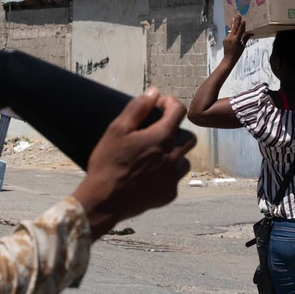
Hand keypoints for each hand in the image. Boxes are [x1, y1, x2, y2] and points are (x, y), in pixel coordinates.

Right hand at [72, 88, 195, 239]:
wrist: (105, 201)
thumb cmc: (108, 162)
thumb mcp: (117, 129)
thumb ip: (137, 108)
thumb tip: (153, 92)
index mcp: (161, 138)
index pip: (178, 111)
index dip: (170, 103)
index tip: (159, 105)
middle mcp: (173, 156)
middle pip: (189, 137)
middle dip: (177, 130)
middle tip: (158, 132)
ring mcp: (173, 177)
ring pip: (184, 159)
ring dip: (173, 154)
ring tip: (154, 156)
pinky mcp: (169, 194)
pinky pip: (175, 178)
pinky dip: (166, 173)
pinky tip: (149, 175)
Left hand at [223, 14, 252, 63]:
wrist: (228, 59)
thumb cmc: (237, 53)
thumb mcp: (243, 46)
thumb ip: (246, 39)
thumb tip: (251, 33)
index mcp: (236, 39)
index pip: (240, 30)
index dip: (242, 24)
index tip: (243, 19)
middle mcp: (231, 37)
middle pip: (234, 27)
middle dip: (236, 20)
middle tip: (238, 14)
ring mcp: (227, 38)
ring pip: (231, 30)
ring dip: (233, 24)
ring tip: (233, 18)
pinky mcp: (225, 39)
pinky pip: (229, 34)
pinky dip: (231, 32)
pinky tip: (232, 30)